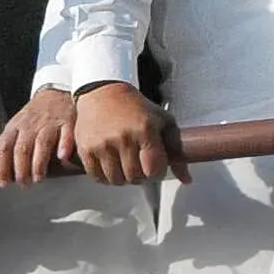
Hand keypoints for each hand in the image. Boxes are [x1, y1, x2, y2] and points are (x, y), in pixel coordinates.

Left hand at [0, 87, 77, 185]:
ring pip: (41, 143)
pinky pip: (66, 133)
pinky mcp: (67, 121)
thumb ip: (12, 144)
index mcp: (15, 126)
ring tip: (38, 177)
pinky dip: (64, 145)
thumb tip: (5, 174)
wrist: (56, 91)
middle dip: (21, 170)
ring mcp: (49, 122)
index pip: (3, 147)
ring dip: (38, 163)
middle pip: (22, 149)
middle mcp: (30, 124)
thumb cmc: (35, 115)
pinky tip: (62, 157)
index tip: (4, 183)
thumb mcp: (18, 125)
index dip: (2, 167)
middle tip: (24, 184)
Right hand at [73, 82, 188, 185]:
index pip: (154, 170)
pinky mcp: (86, 150)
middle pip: (135, 178)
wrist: (104, 92)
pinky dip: (105, 176)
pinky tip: (111, 163)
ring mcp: (103, 145)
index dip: (157, 172)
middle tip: (139, 163)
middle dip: (140, 176)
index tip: (155, 166)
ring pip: (116, 181)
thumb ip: (177, 150)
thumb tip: (187, 179)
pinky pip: (97, 178)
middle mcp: (123, 138)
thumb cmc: (136, 107)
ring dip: (123, 177)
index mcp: (145, 129)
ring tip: (125, 162)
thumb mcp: (163, 121)